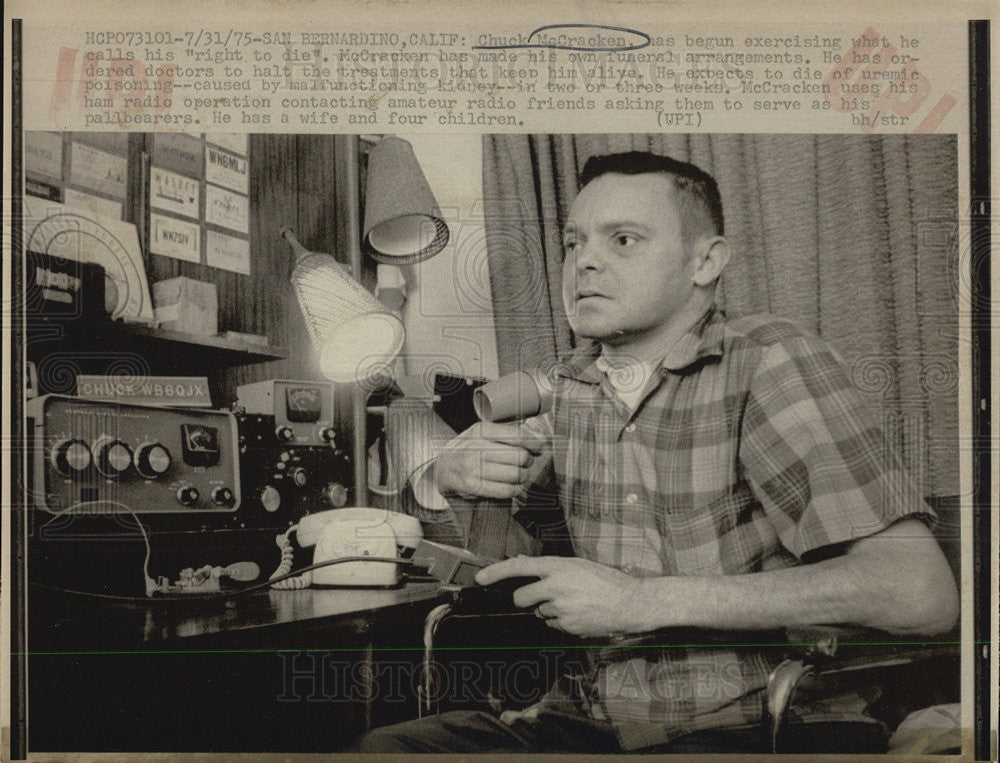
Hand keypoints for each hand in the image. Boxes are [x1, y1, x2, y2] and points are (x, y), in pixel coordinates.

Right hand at [434, 422, 545, 500]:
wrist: (442, 469)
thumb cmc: (468, 450)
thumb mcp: (482, 434)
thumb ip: (507, 432)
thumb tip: (539, 438)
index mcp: (481, 430)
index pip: (518, 435)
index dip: (535, 443)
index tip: (539, 447)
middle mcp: (476, 447)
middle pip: (520, 456)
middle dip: (527, 461)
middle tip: (524, 463)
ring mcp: (472, 467)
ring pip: (516, 474)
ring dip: (523, 477)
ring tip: (519, 475)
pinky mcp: (472, 486)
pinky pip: (505, 490)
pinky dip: (515, 490)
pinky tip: (514, 487)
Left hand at [475, 556, 642, 636]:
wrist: (628, 602)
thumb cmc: (605, 580)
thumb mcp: (576, 565)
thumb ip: (547, 566)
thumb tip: (520, 561)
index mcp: (558, 566)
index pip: (518, 567)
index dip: (495, 573)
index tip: (480, 578)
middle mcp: (556, 586)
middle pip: (521, 597)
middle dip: (525, 600)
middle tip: (541, 597)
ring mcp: (561, 608)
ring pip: (539, 612)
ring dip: (548, 609)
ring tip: (572, 602)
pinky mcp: (567, 626)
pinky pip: (553, 624)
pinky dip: (560, 621)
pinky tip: (577, 613)